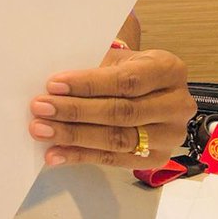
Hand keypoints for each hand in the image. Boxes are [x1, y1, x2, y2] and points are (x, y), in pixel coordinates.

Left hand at [29, 47, 195, 168]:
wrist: (148, 89)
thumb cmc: (127, 69)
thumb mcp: (117, 58)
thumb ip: (93, 69)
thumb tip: (52, 88)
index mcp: (168, 69)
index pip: (126, 80)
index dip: (88, 84)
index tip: (53, 85)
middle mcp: (177, 104)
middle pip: (121, 112)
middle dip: (75, 111)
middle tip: (40, 109)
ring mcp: (170, 136)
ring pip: (117, 139)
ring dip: (74, 137)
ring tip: (42, 131)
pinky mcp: (156, 159)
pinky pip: (114, 160)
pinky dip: (81, 156)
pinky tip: (56, 154)